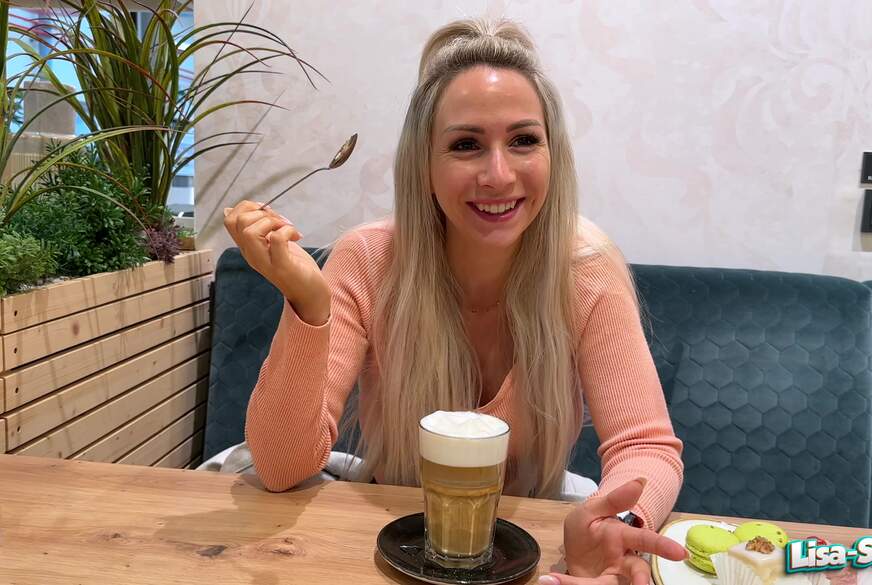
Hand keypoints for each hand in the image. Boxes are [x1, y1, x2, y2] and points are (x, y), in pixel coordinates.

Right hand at [223, 201, 329, 323]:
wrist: (311, 293)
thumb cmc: (293, 265)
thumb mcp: (270, 242)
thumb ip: (256, 227)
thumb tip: (230, 209)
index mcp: (247, 247)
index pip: (229, 220)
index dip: (247, 207)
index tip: (267, 212)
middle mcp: (251, 254)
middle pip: (237, 222)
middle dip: (260, 212)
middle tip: (280, 221)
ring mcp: (264, 261)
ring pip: (250, 232)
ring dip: (272, 222)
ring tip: (287, 228)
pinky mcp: (281, 266)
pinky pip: (276, 239)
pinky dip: (288, 231)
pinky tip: (297, 237)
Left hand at [542, 478, 686, 584]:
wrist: (571, 551)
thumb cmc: (586, 529)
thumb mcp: (591, 511)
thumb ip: (614, 500)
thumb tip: (640, 481)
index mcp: (622, 537)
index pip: (644, 540)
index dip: (663, 546)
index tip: (680, 554)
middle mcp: (623, 561)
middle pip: (639, 571)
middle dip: (641, 580)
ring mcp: (614, 577)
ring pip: (623, 584)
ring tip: (590, 584)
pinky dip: (573, 584)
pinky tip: (554, 580)